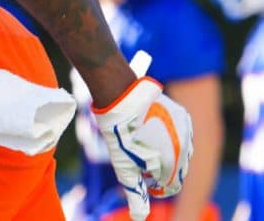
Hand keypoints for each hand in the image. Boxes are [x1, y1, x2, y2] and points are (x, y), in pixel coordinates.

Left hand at [91, 51, 192, 220]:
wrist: (122, 97)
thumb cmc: (120, 134)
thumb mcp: (124, 167)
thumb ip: (136, 193)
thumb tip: (140, 218)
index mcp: (172, 164)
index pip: (171, 186)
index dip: (156, 187)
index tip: (144, 181)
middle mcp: (185, 148)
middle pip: (177, 170)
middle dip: (161, 172)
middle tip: (140, 163)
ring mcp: (186, 131)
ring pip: (182, 153)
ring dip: (168, 156)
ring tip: (144, 148)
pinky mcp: (183, 116)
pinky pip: (182, 135)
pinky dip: (170, 139)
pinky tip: (151, 133)